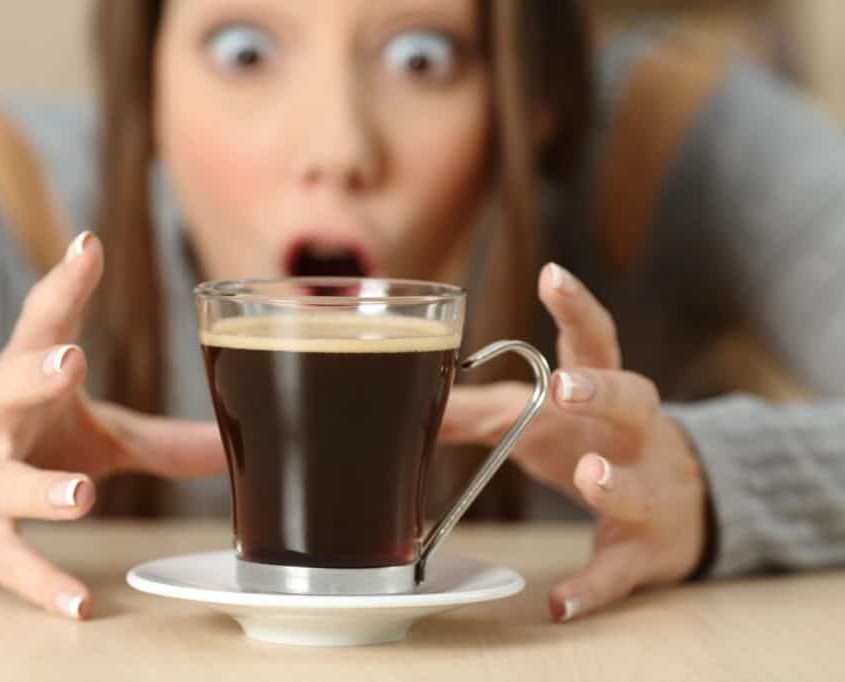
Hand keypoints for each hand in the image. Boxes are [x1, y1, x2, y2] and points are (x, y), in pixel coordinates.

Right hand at [0, 232, 225, 618]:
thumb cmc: (30, 445)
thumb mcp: (95, 432)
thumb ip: (161, 437)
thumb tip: (237, 442)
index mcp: (24, 379)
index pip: (42, 322)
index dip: (65, 283)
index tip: (89, 244)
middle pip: (4, 389)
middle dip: (33, 374)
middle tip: (68, 359)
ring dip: (37, 488)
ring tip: (80, 496)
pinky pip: (9, 563)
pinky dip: (41, 585)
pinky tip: (78, 605)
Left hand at [440, 263, 708, 621]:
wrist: (683, 507)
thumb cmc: (596, 443)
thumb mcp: (547, 419)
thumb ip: (483, 408)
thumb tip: (414, 393)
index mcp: (605, 393)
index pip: (596, 340)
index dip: (576, 308)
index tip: (551, 274)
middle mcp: (636, 434)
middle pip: (634, 399)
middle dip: (602, 391)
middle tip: (565, 386)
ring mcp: (649, 491)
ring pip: (641, 484)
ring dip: (614, 482)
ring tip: (588, 476)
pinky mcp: (645, 550)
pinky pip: (620, 570)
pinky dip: (592, 587)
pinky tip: (561, 604)